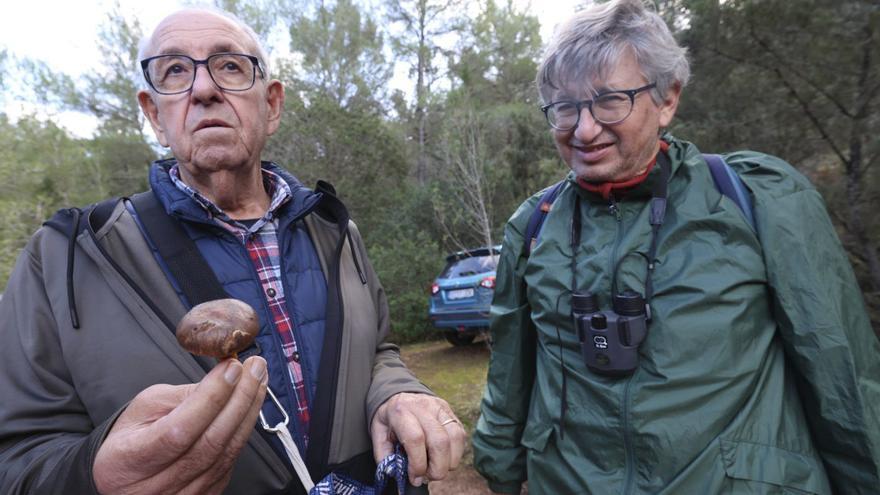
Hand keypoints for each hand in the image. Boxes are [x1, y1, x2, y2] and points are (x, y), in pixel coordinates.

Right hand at [93, 357, 267, 494]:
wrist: (125, 479)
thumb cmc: (132, 439)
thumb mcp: (143, 409)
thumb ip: (181, 397)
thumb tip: (223, 380)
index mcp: (131, 460)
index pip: (180, 429)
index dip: (211, 397)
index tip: (232, 367)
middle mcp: (157, 485)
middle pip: (211, 442)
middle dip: (240, 398)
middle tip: (255, 367)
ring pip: (228, 452)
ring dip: (249, 411)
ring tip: (258, 380)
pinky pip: (232, 461)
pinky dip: (244, 429)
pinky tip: (250, 406)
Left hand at [370, 392, 465, 486]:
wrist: (400, 396)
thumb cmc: (390, 419)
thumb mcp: (378, 434)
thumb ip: (384, 454)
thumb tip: (397, 473)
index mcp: (401, 411)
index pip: (416, 439)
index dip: (418, 463)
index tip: (414, 476)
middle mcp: (423, 406)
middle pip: (439, 441)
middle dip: (437, 467)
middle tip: (428, 476)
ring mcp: (440, 407)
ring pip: (455, 437)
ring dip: (449, 461)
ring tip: (437, 468)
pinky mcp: (451, 412)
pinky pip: (460, 435)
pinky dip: (456, 453)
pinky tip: (444, 458)